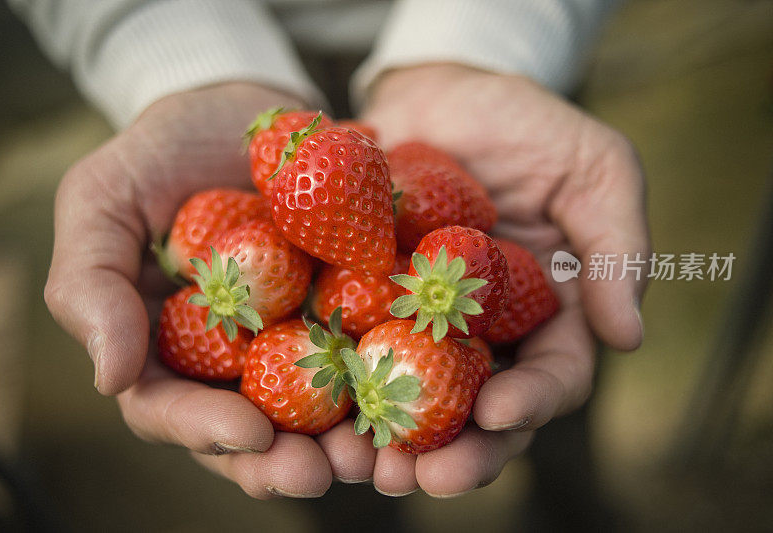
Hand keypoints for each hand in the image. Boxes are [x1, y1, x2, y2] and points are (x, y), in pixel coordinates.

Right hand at [44, 83, 377, 497]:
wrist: (245, 108)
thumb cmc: (161, 153)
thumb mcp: (102, 201)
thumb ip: (90, 283)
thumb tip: (108, 378)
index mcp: (168, 346)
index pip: (172, 408)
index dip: (205, 430)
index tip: (248, 434)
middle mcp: (234, 357)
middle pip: (253, 429)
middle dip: (286, 459)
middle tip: (322, 472)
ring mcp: (297, 336)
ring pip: (318, 409)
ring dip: (347, 439)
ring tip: (378, 454)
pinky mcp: (351, 307)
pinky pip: (374, 349)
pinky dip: (395, 376)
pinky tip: (425, 390)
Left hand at [360, 64, 648, 496]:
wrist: (440, 92)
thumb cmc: (526, 124)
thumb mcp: (594, 168)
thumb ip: (616, 246)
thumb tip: (630, 337)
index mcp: (545, 315)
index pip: (549, 377)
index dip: (528, 405)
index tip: (497, 416)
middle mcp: (482, 334)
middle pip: (473, 411)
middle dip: (452, 453)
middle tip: (418, 480)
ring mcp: (418, 324)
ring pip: (407, 398)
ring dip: (384, 440)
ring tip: (356, 465)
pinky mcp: (363, 301)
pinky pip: (346, 348)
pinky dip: (332, 382)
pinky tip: (309, 407)